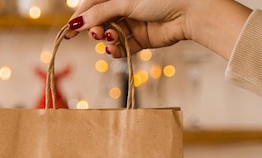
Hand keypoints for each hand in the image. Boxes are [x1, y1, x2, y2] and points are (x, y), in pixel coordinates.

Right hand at [66, 0, 251, 59]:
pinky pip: (122, 47)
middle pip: (100, 21)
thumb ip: (99, 13)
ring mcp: (133, 23)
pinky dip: (117, 50)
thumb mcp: (125, 2)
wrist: (192, 12)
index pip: (93, 4)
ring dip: (106, 40)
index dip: (81, 16)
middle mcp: (125, 6)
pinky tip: (115, 49)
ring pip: (109, 35)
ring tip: (110, 41)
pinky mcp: (141, 39)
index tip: (69, 30)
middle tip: (96, 35)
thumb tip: (76, 23)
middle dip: (95, 29)